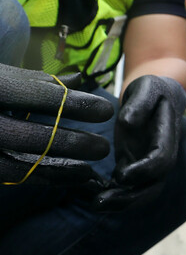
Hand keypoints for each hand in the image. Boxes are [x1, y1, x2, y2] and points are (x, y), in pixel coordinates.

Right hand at [0, 65, 112, 185]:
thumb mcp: (1, 76)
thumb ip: (36, 81)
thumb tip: (79, 78)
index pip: (39, 96)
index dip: (75, 104)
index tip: (106, 110)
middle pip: (31, 135)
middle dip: (72, 143)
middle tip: (103, 147)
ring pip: (20, 163)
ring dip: (60, 168)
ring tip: (90, 170)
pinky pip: (12, 175)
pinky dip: (42, 177)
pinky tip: (68, 178)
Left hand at [93, 75, 185, 210]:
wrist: (157, 96)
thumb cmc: (152, 90)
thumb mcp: (147, 87)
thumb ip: (140, 103)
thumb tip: (126, 123)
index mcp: (167, 137)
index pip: (162, 160)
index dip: (143, 171)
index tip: (120, 175)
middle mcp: (161, 156)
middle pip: (153, 186)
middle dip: (129, 199)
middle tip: (99, 203)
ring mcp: (148, 165)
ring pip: (141, 192)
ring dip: (119, 203)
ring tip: (92, 204)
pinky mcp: (133, 167)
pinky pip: (126, 188)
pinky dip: (110, 194)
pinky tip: (87, 195)